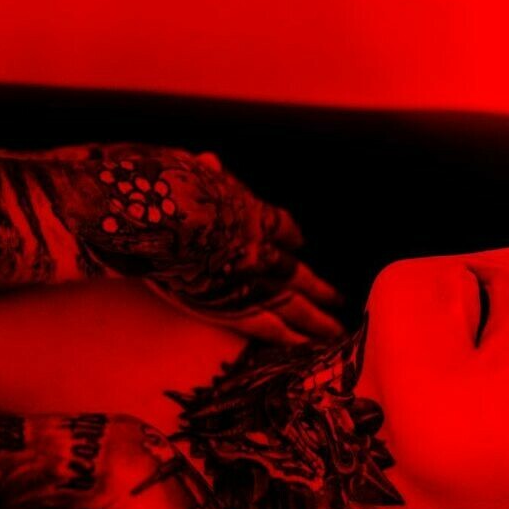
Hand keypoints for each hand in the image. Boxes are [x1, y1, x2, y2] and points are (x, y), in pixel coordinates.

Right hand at [136, 153, 345, 344]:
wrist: (167, 215)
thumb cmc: (171, 185)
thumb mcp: (192, 169)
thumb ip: (206, 171)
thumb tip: (209, 161)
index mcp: (251, 212)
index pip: (280, 226)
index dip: (292, 236)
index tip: (301, 242)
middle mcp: (260, 248)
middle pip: (298, 272)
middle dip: (320, 288)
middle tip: (341, 300)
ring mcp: (252, 279)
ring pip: (294, 303)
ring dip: (317, 319)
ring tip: (338, 333)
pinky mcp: (233, 305)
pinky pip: (267, 325)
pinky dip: (288, 337)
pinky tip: (307, 347)